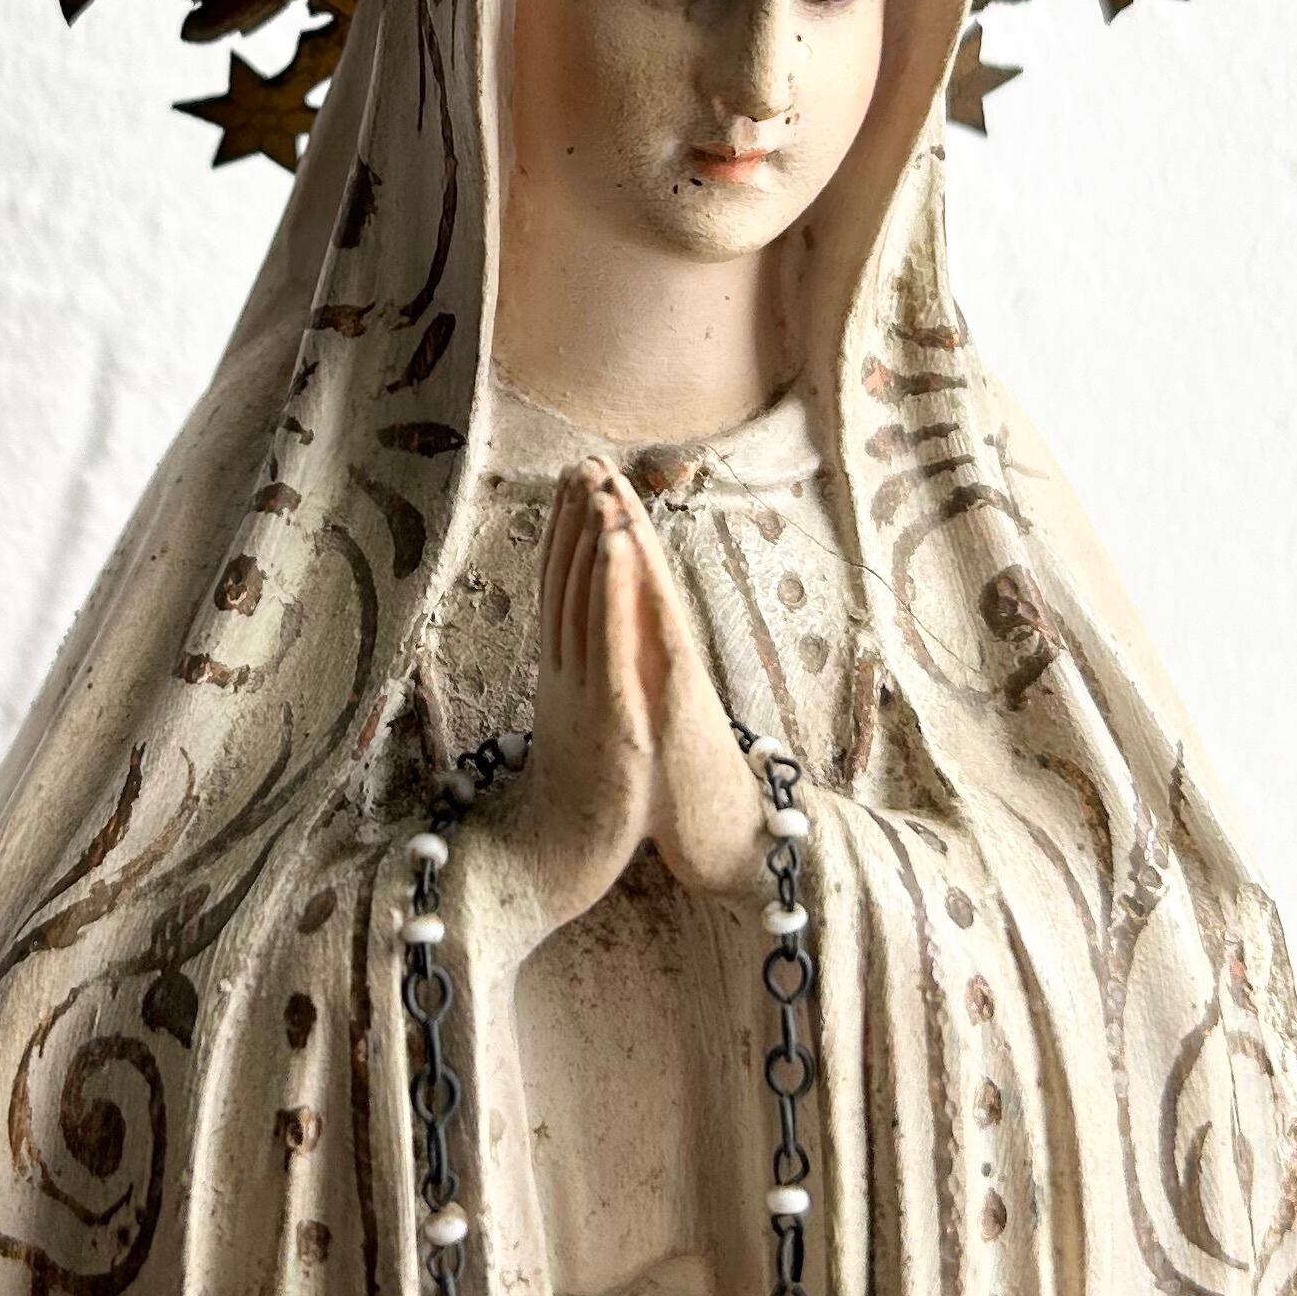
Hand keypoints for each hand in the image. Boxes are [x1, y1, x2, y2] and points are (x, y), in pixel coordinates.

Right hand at [488, 462, 657, 943]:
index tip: (570, 492)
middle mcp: (565, 680)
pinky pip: (612, 644)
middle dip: (575, 524)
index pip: (557, 596)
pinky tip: (619, 549)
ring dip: (595, 542)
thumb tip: (562, 674)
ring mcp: (586, 697)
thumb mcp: (565, 744)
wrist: (542, 874)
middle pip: (567, 588)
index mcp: (556, 683)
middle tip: (580, 465)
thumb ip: (566, 702)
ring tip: (600, 488)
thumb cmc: (559, 818)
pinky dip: (614, 591)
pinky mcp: (612, 720)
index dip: (563, 541)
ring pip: (588, 603)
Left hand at [601, 478, 769, 902]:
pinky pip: (658, 630)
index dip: (596, 536)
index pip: (616, 587)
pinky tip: (627, 551)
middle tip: (592, 460)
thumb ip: (630, 680)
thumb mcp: (641, 722)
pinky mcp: (682, 696)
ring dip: (627, 534)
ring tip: (611, 483)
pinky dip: (640, 586)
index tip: (577, 488)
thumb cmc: (677, 785)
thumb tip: (608, 647)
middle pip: (634, 575)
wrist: (719, 835)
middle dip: (610, 516)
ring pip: (647, 590)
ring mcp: (674, 672)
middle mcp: (661, 656)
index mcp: (645, 660)